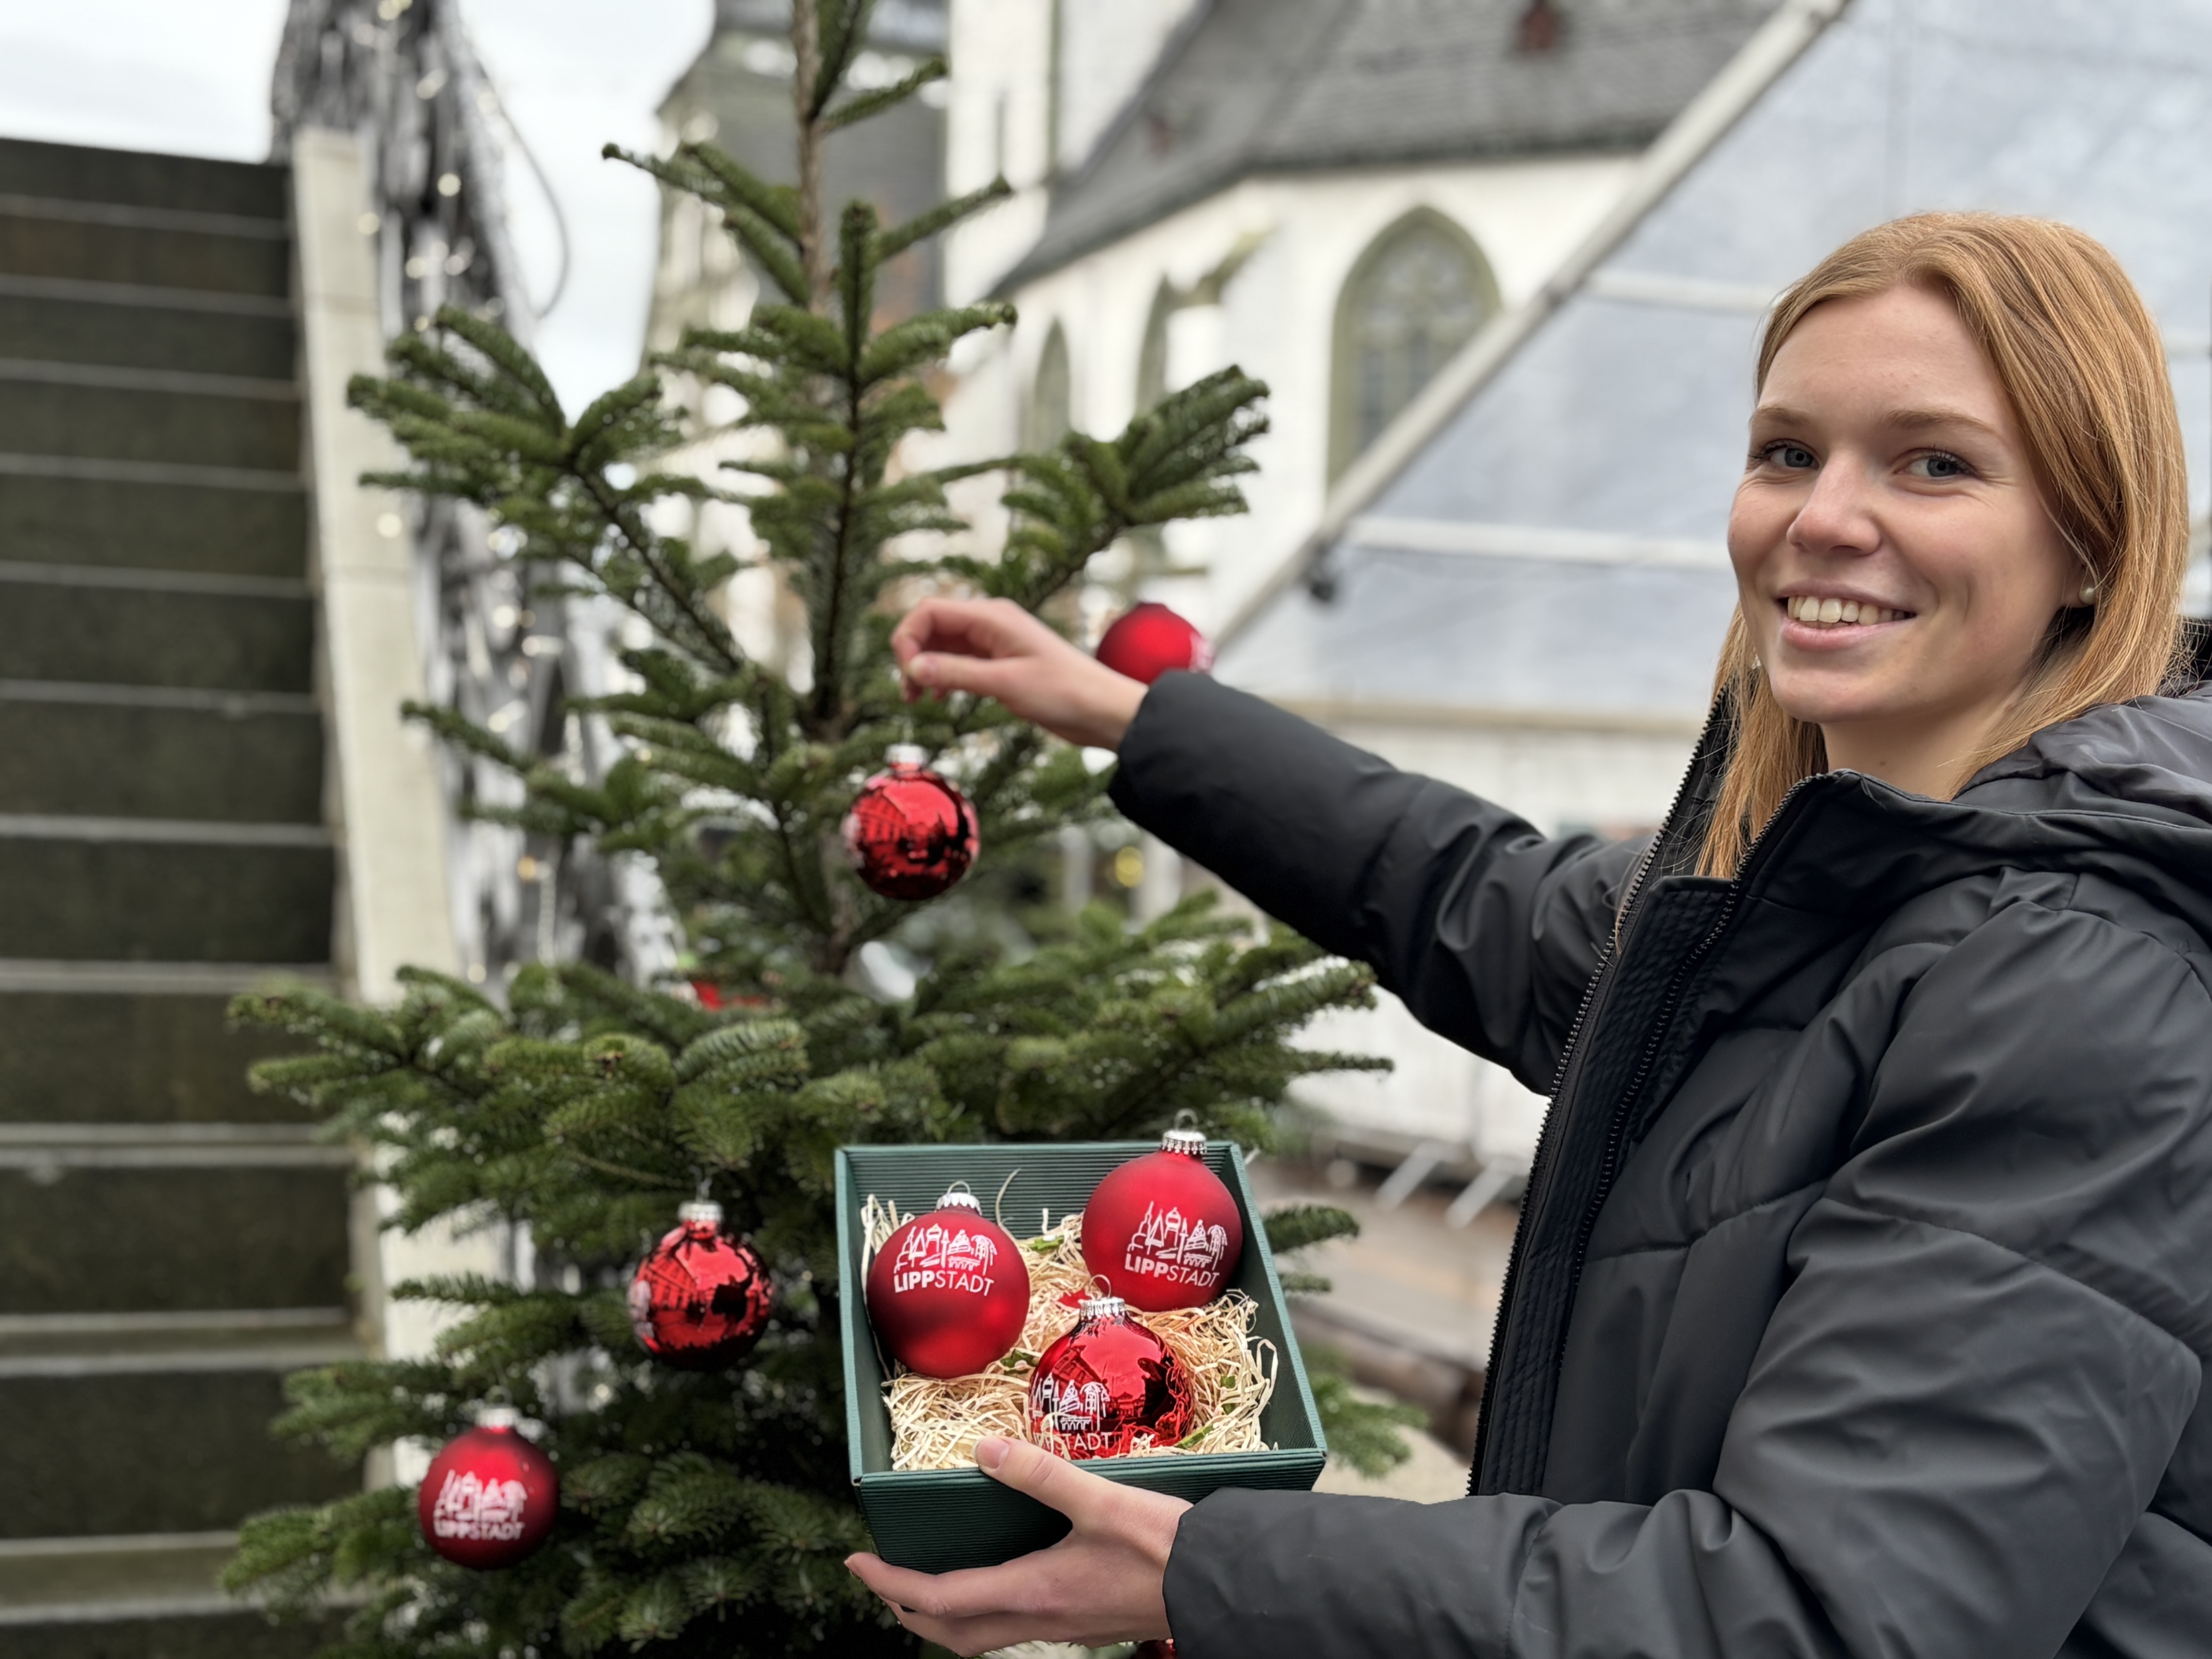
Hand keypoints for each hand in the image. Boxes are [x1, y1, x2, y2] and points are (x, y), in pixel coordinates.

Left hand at [844, 1436, 1187, 1655]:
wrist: (1219, 1586)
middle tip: (881, 1577)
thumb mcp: (1100, 1499)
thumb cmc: (1164, 1546)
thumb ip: (1040, 1473)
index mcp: (1033, 1590)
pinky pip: (1014, 1628)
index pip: (939, 1599)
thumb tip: (982, 1451)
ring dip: (944, 1616)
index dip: (890, 1583)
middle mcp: (1040, 1619)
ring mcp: (1063, 1627)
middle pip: (952, 1633)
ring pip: (983, 1637)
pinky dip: (984, 1611)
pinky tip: (997, 1579)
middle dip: (907, 1609)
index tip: (857, 1561)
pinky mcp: (1083, 1624)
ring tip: (925, 1581)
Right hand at [891, 597, 1146, 750]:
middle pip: (933, 626)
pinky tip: (939, 697)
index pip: (931, 611)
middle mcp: (990, 623)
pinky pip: (960, 661)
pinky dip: (944, 675)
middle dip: (913, 654)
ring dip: (925, 667)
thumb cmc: (1063, 692)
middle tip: (908, 692)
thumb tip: (913, 666)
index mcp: (992, 617)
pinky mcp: (1001, 662)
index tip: (906, 672)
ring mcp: (995, 642)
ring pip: (944, 646)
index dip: (908, 637)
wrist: (1102, 709)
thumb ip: (957, 673)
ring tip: (916, 699)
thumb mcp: (1005, 683)